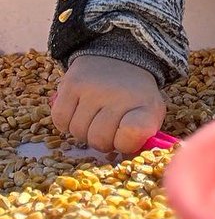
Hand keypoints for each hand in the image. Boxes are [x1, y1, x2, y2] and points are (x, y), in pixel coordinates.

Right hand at [51, 56, 165, 153]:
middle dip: (103, 141)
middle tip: (109, 128)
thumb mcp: (150, 114)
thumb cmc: (135, 96)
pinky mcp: (71, 84)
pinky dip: (67, 123)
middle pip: (99, 140)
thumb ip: (141, 138)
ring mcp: (93, 89)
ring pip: (78, 132)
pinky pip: (60, 121)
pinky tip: (80, 113)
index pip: (133, 136)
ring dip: (84, 132)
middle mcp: (120, 96)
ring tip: (95, 118)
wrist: (121, 59)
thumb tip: (125, 158)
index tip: (125, 137)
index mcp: (146, 106)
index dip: (125, 143)